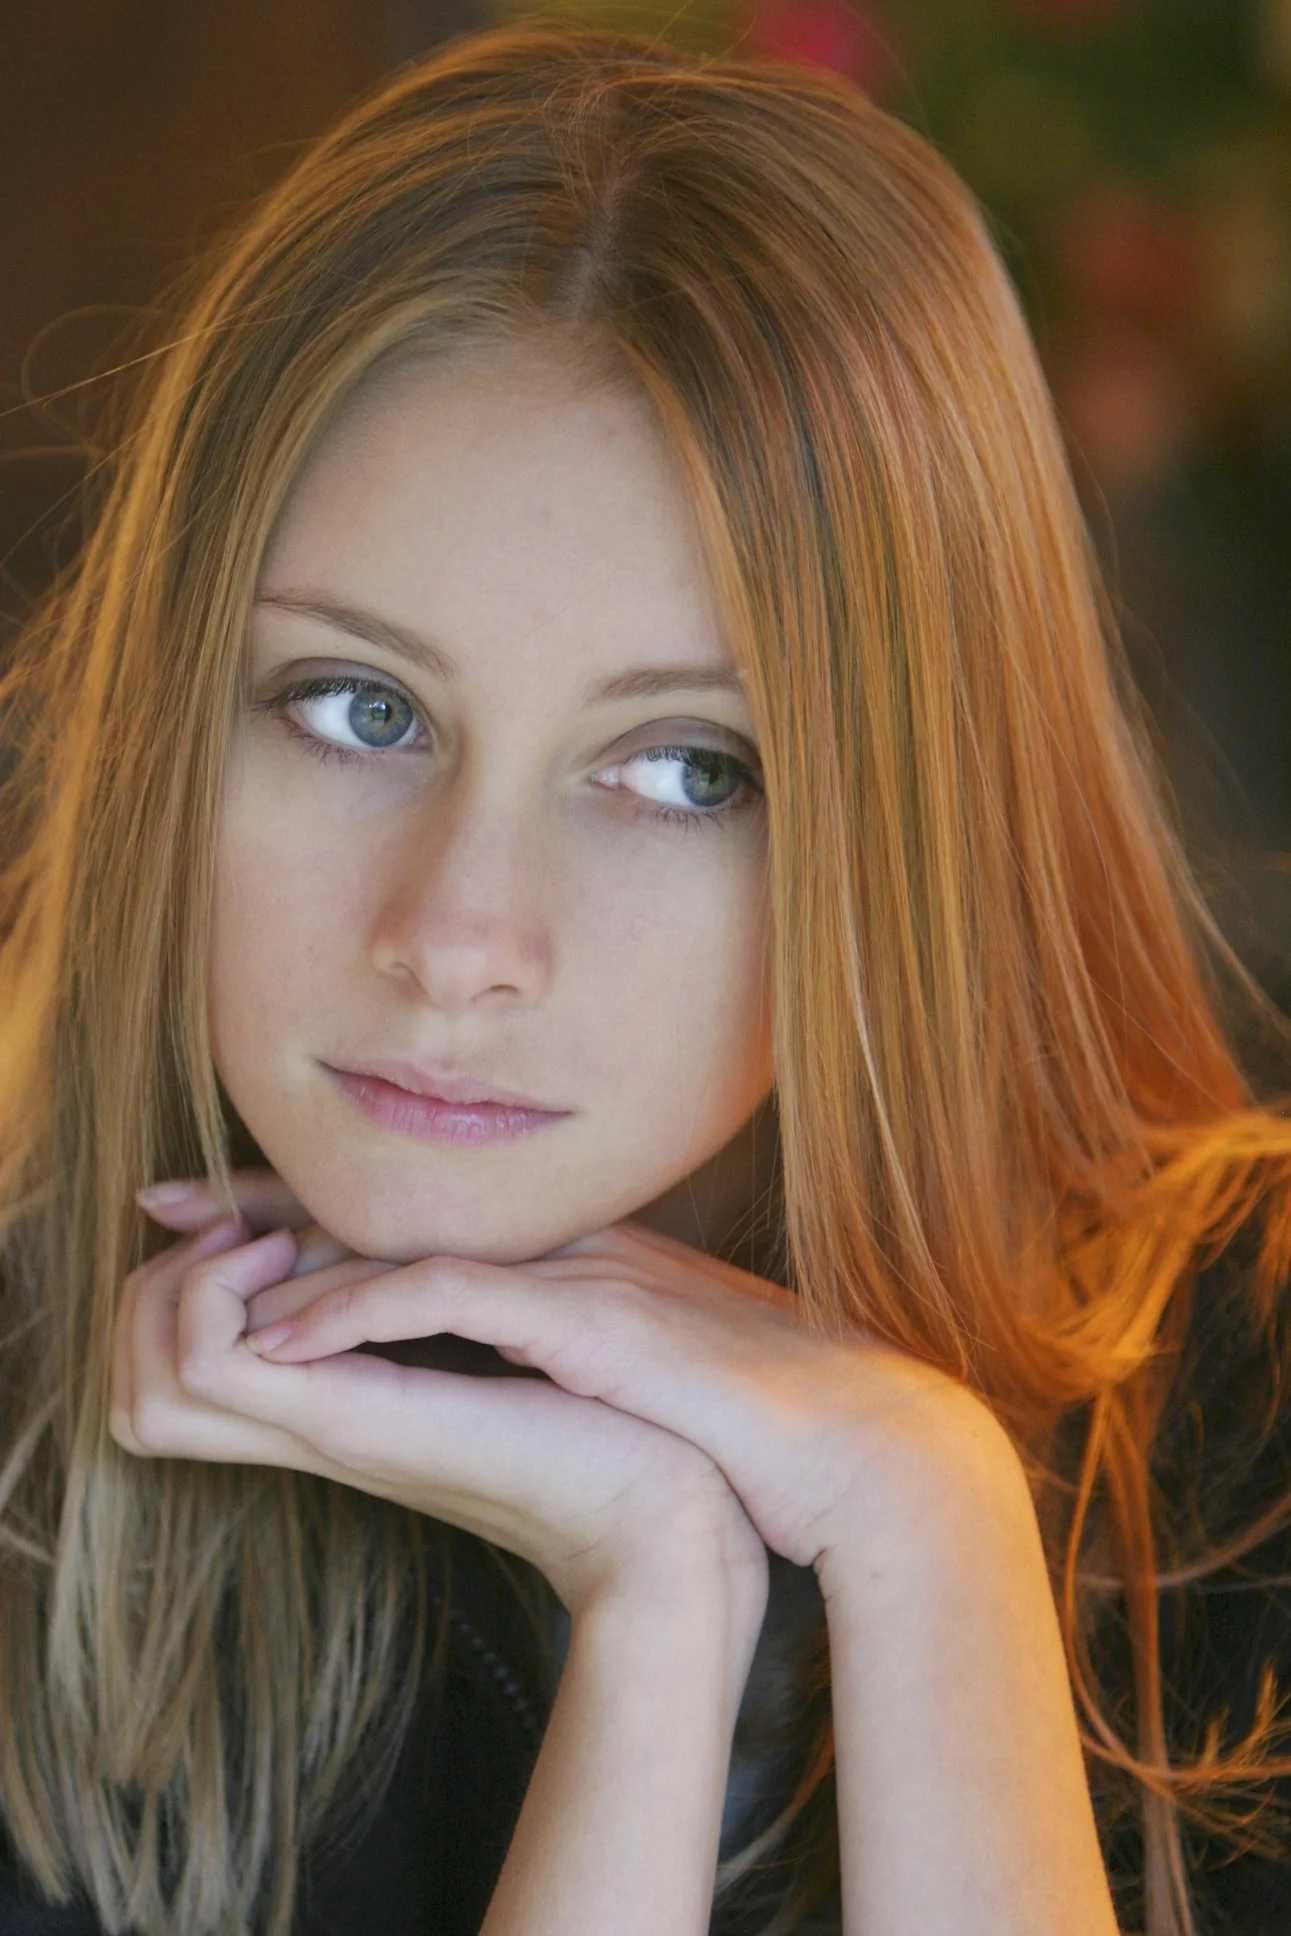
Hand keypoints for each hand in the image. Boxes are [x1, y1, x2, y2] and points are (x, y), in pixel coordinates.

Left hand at [137, 1170, 1022, 1591]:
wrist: (867, 1445)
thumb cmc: (776, 1430)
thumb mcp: (669, 1372)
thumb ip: (603, 1347)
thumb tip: (554, 1367)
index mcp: (590, 1257)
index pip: (437, 1219)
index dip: (331, 1216)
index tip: (241, 1220)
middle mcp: (577, 1243)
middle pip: (400, 1205)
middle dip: (275, 1204)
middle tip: (172, 1201)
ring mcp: (586, 1270)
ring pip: (410, 1241)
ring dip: (296, 1258)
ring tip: (198, 1270)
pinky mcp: (593, 1314)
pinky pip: (446, 1296)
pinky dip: (357, 1310)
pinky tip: (287, 1339)